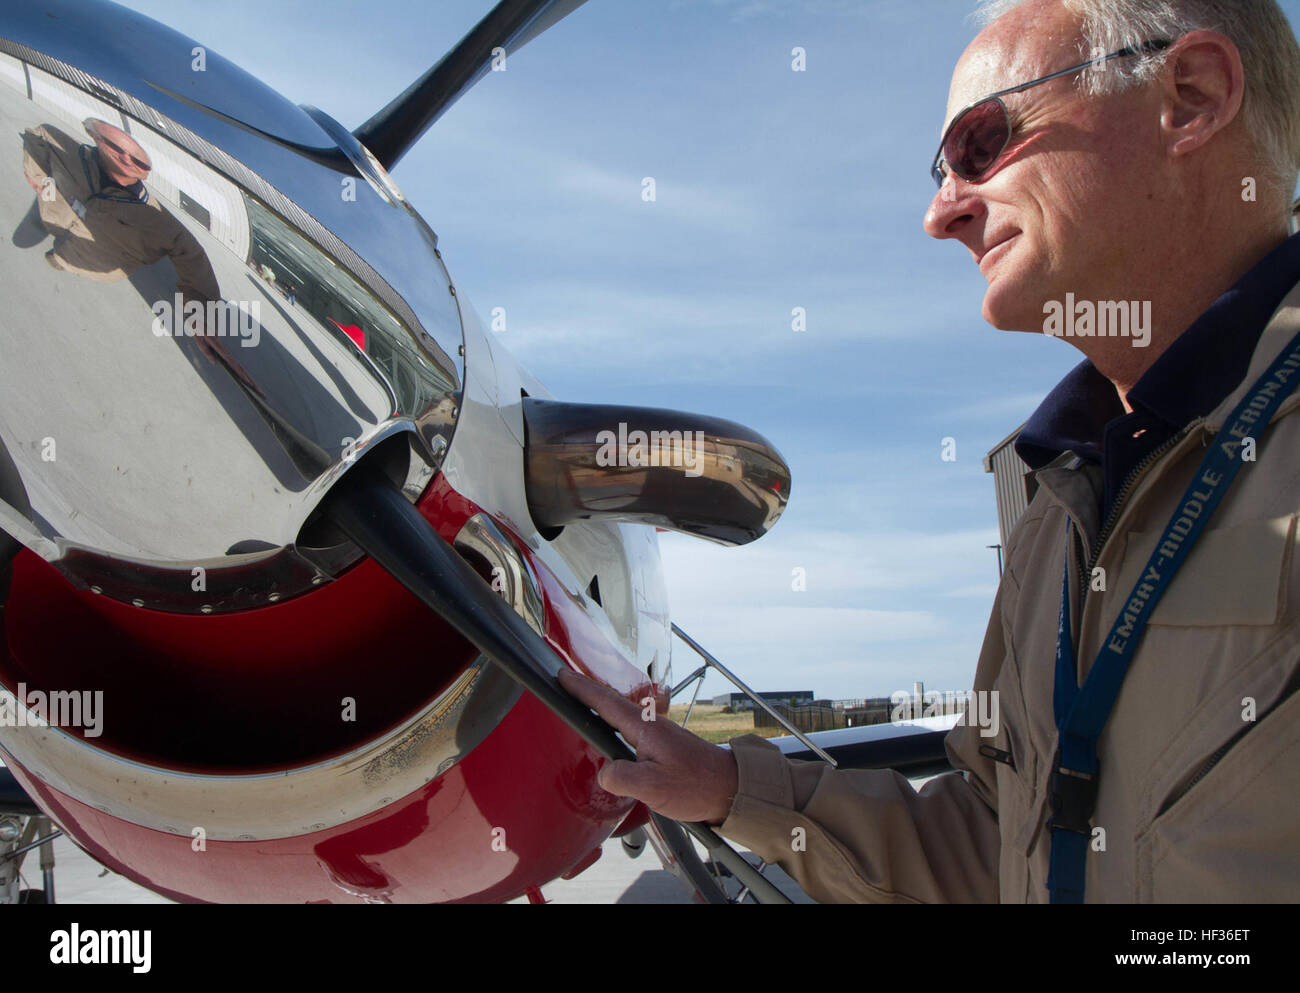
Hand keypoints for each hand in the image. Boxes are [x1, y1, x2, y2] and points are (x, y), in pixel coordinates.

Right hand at [557, 668, 738, 824]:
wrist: (731, 787)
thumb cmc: (697, 787)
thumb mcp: (654, 788)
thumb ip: (623, 778)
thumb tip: (603, 771)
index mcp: (645, 730)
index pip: (606, 703)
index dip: (581, 689)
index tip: (561, 675)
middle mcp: (651, 725)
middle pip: (612, 702)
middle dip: (587, 690)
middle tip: (564, 682)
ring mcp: (659, 733)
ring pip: (622, 713)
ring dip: (600, 704)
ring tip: (580, 701)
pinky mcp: (664, 744)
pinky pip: (631, 727)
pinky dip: (614, 720)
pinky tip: (610, 730)